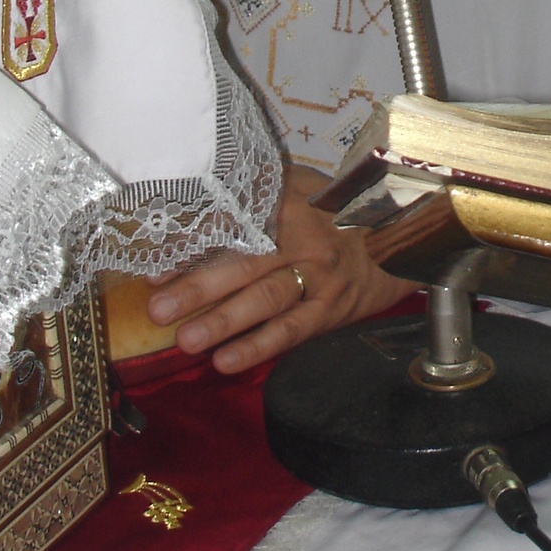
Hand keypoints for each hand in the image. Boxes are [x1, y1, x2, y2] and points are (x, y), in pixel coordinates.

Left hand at [145, 162, 415, 372]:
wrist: (396, 237)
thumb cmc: (333, 213)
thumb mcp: (298, 189)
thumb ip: (253, 198)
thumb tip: (186, 213)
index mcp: (287, 205)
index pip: (234, 225)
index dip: (193, 247)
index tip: (154, 268)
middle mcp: (302, 238)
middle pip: (244, 264)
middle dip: (198, 289)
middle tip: (158, 311)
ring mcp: (318, 276)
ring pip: (265, 300)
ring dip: (223, 321)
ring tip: (187, 341)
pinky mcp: (330, 308)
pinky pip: (290, 330)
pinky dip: (258, 347)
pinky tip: (226, 361)